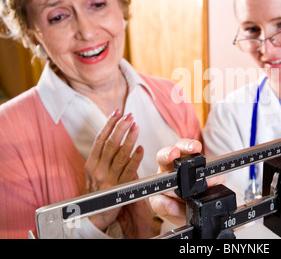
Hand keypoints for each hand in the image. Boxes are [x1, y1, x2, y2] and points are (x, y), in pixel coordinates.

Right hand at [84, 110, 143, 231]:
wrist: (93, 215)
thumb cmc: (96, 191)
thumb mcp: (94, 171)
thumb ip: (103, 155)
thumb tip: (116, 136)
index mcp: (91, 163)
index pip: (100, 139)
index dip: (109, 124)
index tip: (117, 112)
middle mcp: (98, 169)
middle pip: (110, 144)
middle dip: (120, 127)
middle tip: (129, 116)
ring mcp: (108, 178)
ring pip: (120, 155)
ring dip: (129, 139)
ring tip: (136, 126)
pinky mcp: (119, 188)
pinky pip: (129, 171)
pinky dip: (135, 159)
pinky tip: (141, 149)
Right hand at [149, 139, 224, 226]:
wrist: (199, 211)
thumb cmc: (205, 192)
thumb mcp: (215, 183)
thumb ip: (215, 179)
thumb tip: (209, 179)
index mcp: (184, 160)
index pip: (184, 147)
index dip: (188, 145)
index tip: (195, 147)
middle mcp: (170, 169)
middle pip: (164, 156)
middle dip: (168, 154)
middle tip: (173, 154)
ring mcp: (162, 185)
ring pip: (159, 182)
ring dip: (169, 187)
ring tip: (181, 195)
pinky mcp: (158, 201)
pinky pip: (158, 202)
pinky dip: (166, 205)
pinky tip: (173, 206)